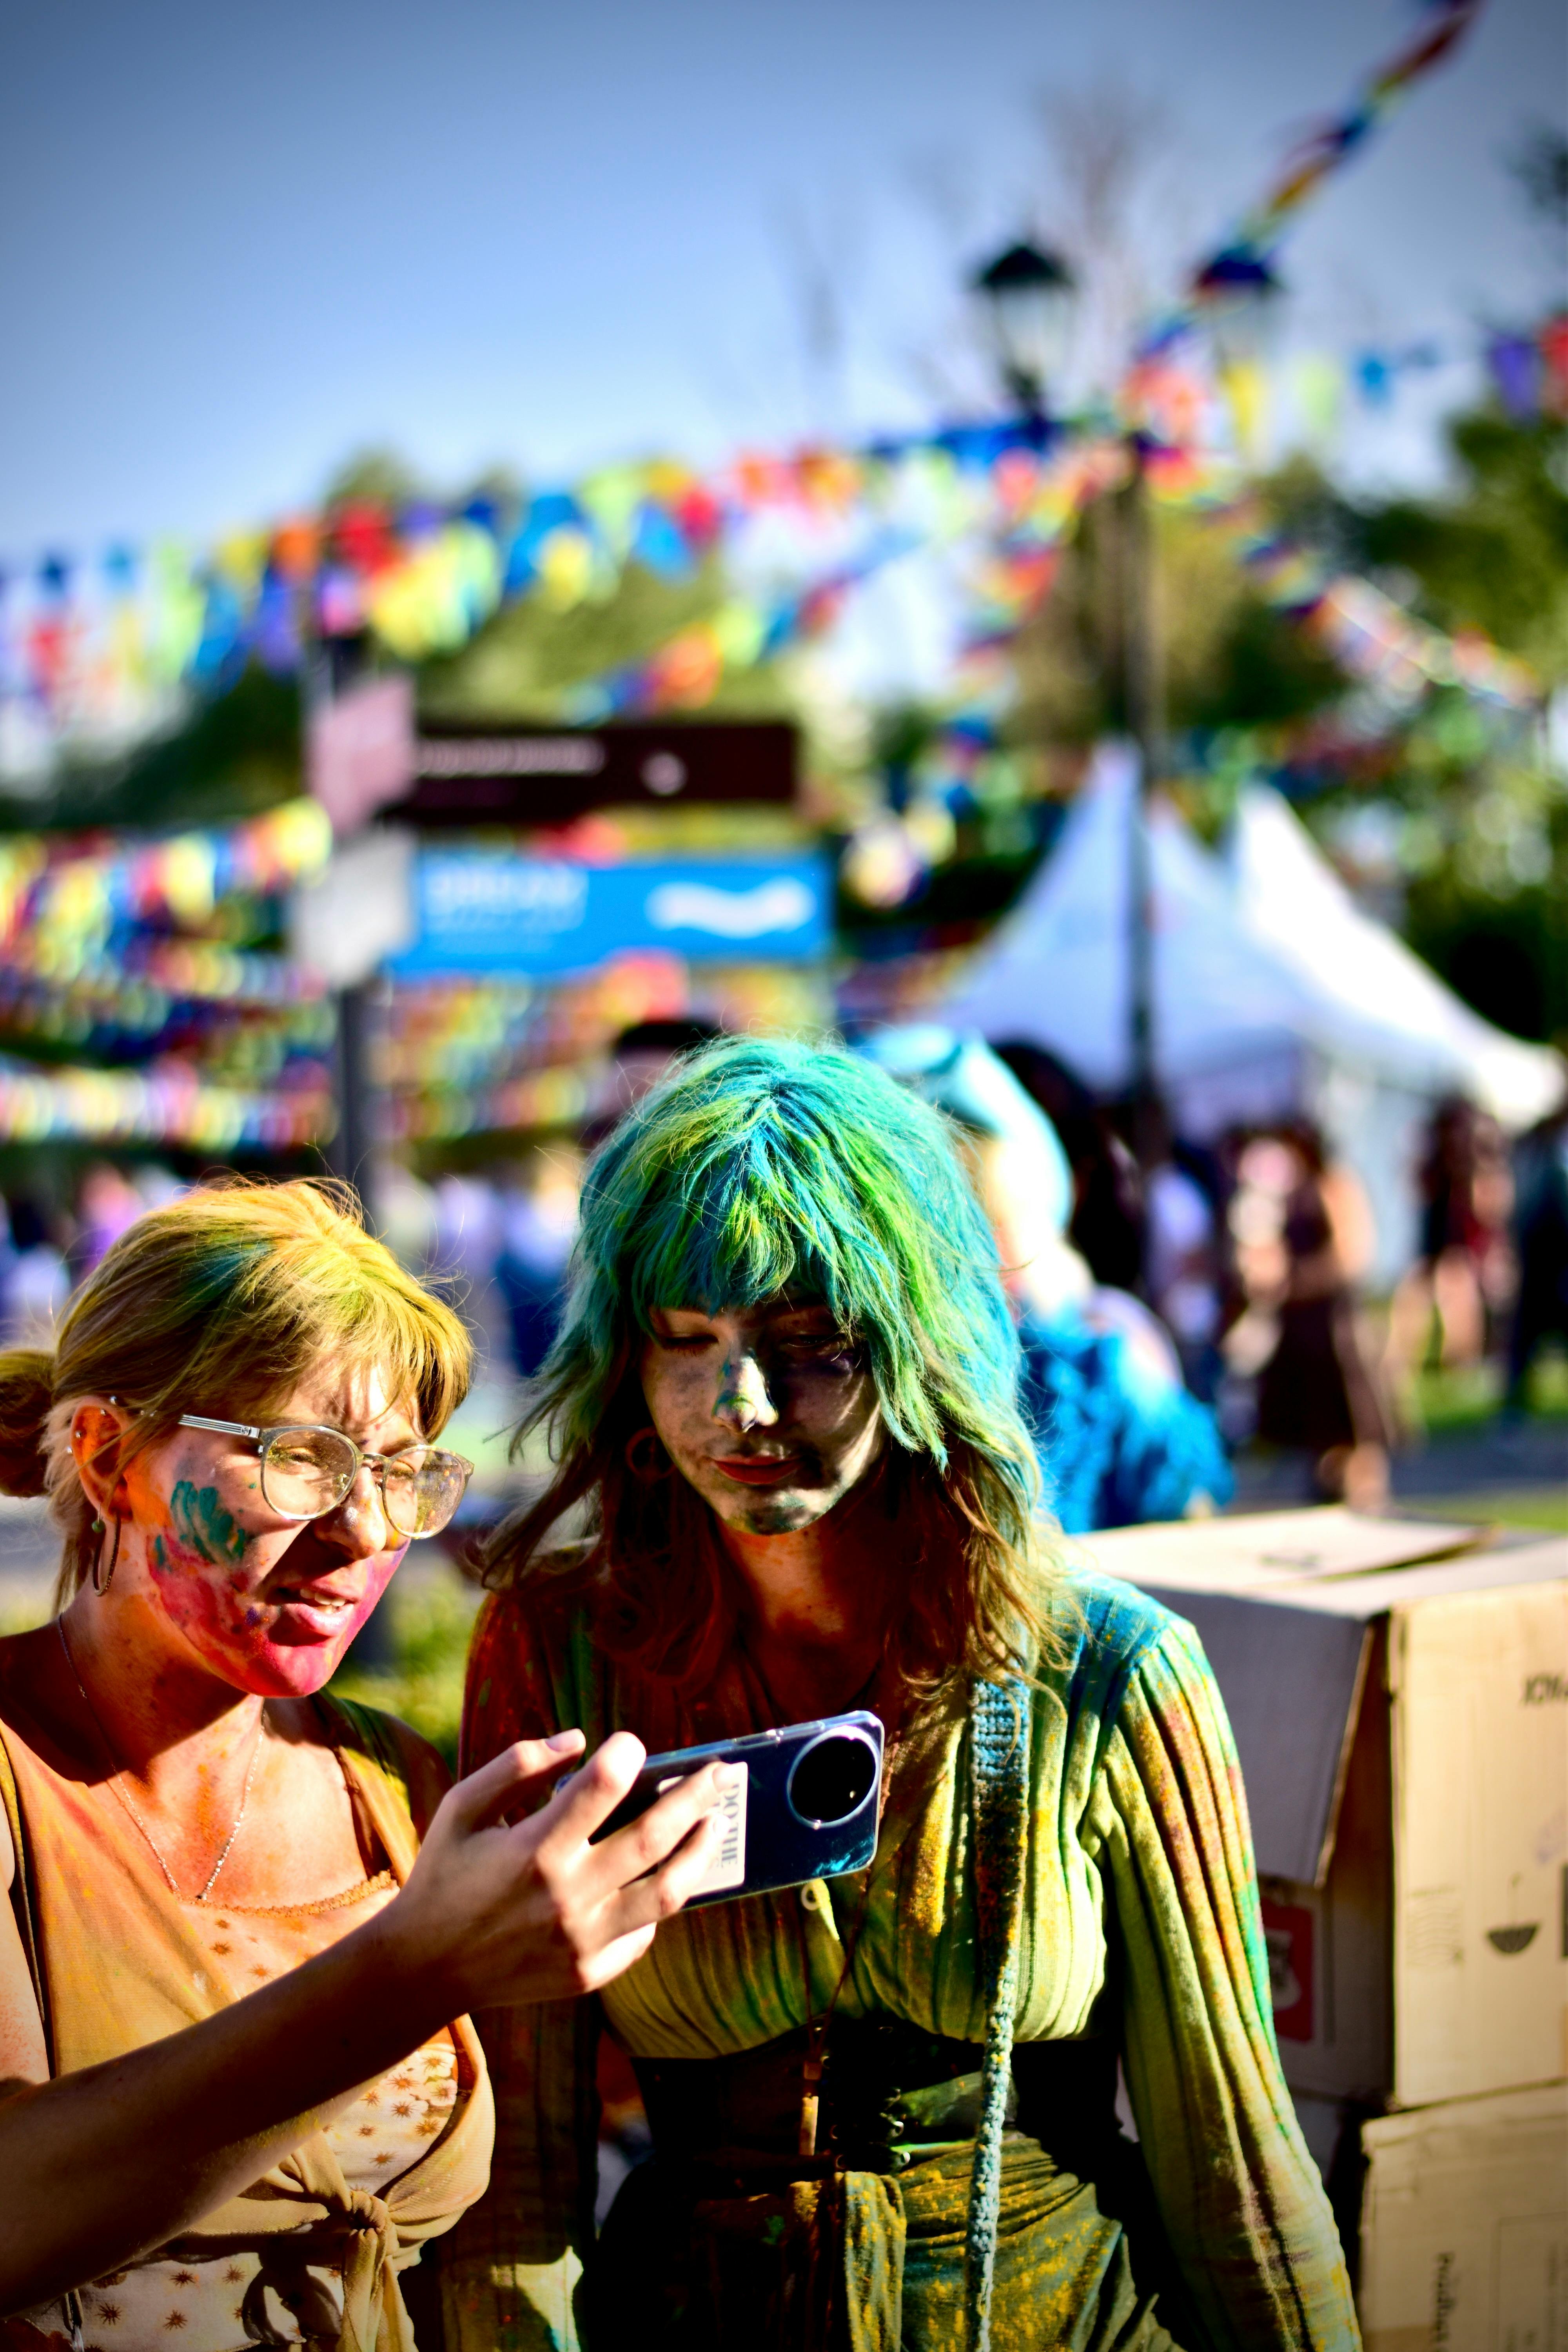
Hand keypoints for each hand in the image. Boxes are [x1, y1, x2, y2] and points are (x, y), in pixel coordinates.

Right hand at [380, 1731, 724, 2010]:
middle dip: (695, 1796)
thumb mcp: (464, 1807)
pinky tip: (666, 1874)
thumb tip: (579, 1739)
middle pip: (654, 1836)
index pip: (601, 1787)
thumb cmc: (445, 1874)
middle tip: (720, 1772)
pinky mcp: (590, 1972)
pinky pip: (644, 1933)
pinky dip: (661, 1900)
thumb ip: (518, 1765)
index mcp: (533, 1850)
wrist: (423, 1969)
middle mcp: (566, 1897)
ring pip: (668, 1892)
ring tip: (715, 1824)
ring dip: (700, 1852)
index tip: (634, 1743)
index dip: (627, 1754)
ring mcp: (583, 1941)